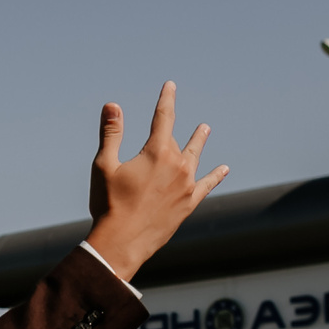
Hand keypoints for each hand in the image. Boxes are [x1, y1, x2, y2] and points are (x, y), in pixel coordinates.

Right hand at [85, 84, 228, 280]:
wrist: (121, 243)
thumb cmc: (109, 204)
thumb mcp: (104, 165)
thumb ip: (111, 133)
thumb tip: (112, 105)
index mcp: (156, 152)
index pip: (164, 117)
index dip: (167, 99)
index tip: (170, 85)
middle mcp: (177, 165)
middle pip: (174, 141)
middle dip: (167, 133)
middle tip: (162, 128)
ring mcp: (186, 185)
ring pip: (195, 156)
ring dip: (198, 141)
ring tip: (205, 128)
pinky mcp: (189, 204)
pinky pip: (206, 185)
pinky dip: (215, 176)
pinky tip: (224, 169)